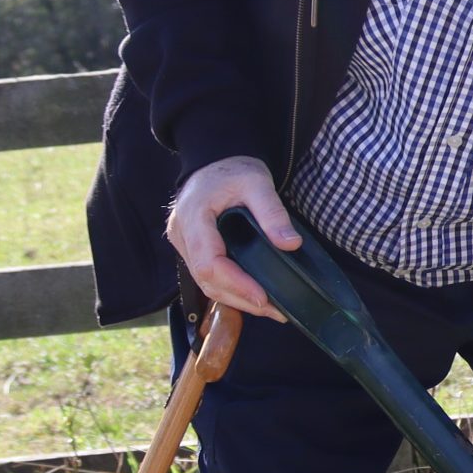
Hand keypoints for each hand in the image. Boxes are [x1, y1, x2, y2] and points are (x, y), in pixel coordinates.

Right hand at [167, 155, 301, 320]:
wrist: (214, 161)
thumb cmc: (233, 169)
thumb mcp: (257, 182)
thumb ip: (272, 212)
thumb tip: (291, 244)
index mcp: (193, 217)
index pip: (209, 262)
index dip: (236, 284)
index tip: (263, 297)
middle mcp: (181, 234)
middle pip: (206, 280)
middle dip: (241, 299)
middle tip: (275, 310)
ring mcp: (183, 243)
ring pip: (205, 283)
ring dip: (236, 299)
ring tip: (270, 308)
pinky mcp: (191, 248)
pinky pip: (207, 276)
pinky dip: (230, 289)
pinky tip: (253, 295)